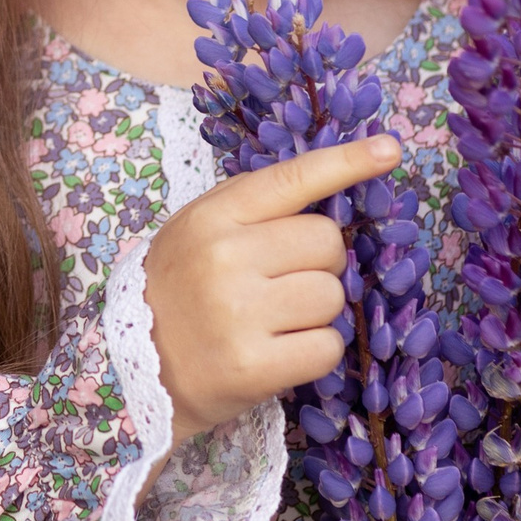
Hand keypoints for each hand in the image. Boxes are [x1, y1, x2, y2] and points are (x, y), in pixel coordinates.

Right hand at [143, 135, 399, 441]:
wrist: (131, 370)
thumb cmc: (179, 292)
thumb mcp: (199, 231)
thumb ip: (256, 208)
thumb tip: (336, 186)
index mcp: (213, 217)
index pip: (293, 179)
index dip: (346, 162)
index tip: (389, 150)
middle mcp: (226, 258)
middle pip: (328, 242)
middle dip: (320, 264)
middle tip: (281, 285)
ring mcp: (239, 313)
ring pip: (333, 295)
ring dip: (318, 312)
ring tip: (276, 322)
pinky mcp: (254, 366)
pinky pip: (327, 346)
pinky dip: (314, 352)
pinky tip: (280, 353)